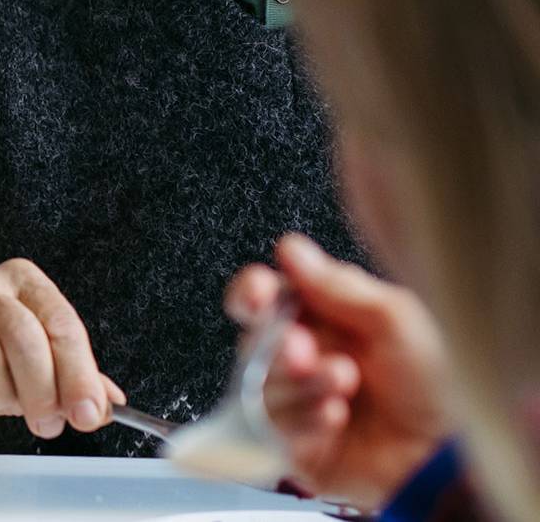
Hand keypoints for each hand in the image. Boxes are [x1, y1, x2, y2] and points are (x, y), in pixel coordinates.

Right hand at [0, 258, 124, 437]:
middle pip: (24, 336)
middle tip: (48, 423)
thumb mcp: (36, 371)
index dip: (78, 373)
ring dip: (1, 395)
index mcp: (23, 281)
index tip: (87, 412)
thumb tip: (108, 403)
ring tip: (0, 403)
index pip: (60, 322)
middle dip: (42, 390)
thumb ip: (72, 380)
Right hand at [225, 233, 451, 507]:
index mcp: (323, 320)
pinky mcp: (292, 445)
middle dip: (281, 345)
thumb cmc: (434, 382)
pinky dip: (304, 419)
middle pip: (257, 342)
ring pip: (264, 385)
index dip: (252, 293)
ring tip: (345, 386)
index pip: (266, 297)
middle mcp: (304, 359)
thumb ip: (338, 286)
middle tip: (305, 352)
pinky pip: (273, 428)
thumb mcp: (395, 320)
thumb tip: (291, 249)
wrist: (447, 452)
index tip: (260, 296)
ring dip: (304, 383)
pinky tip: (336, 417)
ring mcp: (295, 403)